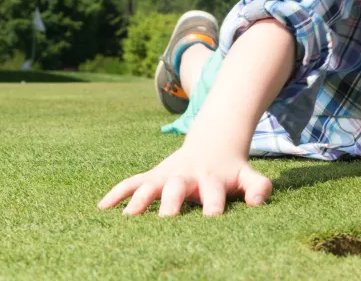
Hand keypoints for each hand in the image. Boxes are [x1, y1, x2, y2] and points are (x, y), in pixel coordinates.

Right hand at [97, 146, 272, 216]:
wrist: (213, 144)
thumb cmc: (230, 171)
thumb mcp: (248, 175)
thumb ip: (258, 188)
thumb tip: (258, 203)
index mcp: (213, 179)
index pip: (214, 193)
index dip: (214, 204)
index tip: (212, 218)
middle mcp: (187, 177)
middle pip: (178, 188)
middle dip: (171, 202)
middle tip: (166, 217)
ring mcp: (168, 175)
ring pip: (151, 184)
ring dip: (140, 198)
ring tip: (128, 216)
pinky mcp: (152, 176)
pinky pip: (131, 182)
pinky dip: (117, 193)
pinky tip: (102, 208)